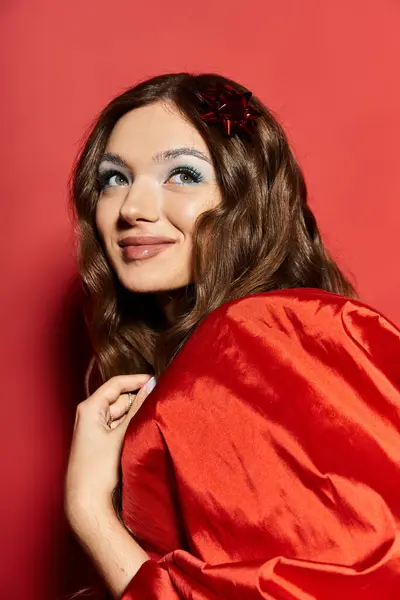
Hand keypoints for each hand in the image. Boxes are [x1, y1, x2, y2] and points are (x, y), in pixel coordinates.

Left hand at [65, 374, 154, 532]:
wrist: (86, 503)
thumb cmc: (99, 469)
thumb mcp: (122, 434)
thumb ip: (138, 409)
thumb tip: (151, 386)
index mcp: (89, 408)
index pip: (116, 384)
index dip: (137, 380)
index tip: (157, 380)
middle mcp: (89, 415)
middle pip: (119, 398)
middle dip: (139, 398)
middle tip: (162, 399)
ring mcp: (94, 430)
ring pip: (121, 413)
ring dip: (137, 413)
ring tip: (157, 414)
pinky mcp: (100, 443)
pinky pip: (119, 426)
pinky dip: (132, 425)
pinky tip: (146, 429)